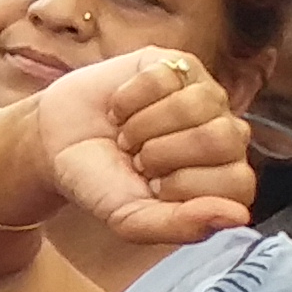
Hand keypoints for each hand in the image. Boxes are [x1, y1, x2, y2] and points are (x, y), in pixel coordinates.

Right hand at [12, 48, 254, 246]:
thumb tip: (237, 216)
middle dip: (161, 152)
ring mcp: (205, 96)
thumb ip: (181, 226)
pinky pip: (164, 76)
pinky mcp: (175, 65)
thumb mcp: (131, 218)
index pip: (237, 182)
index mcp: (224, 179)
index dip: (184, 185)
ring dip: (143, 124)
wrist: (54, 143)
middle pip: (220, 138)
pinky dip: (129, 97)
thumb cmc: (99, 182)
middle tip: (136, 159)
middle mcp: (226, 135)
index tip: (152, 187)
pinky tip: (120, 108)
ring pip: (195, 103)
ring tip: (127, 134)